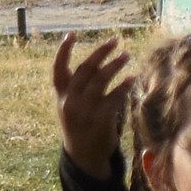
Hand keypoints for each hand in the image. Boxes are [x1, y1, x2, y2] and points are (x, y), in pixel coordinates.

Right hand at [52, 33, 132, 178]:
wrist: (84, 156)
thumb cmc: (79, 126)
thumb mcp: (69, 107)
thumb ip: (75, 88)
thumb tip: (94, 63)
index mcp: (61, 96)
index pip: (58, 68)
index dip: (63, 50)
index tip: (72, 34)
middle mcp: (70, 100)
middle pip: (85, 69)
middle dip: (100, 52)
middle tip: (115, 40)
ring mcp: (85, 110)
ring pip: (100, 79)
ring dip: (115, 64)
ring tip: (126, 55)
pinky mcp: (100, 119)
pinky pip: (113, 98)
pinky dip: (123, 86)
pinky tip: (132, 78)